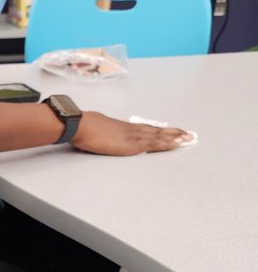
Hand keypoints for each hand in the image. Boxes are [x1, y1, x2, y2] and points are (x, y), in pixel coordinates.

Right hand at [72, 111, 193, 155]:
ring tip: (189, 138)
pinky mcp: (133, 145)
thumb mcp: (98, 130)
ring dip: (176, 137)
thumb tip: (104, 136)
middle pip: (158, 130)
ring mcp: (134, 136)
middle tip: (189, 133)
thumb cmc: (85, 129)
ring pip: (160, 135)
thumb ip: (105, 134)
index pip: (147, 128)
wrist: (82, 126)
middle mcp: (132, 130)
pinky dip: (168, 143)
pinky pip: (155, 143)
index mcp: (124, 127)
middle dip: (174, 132)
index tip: (170, 130)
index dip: (160, 130)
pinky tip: (177, 143)